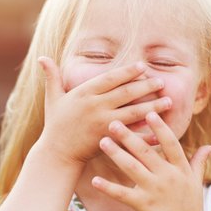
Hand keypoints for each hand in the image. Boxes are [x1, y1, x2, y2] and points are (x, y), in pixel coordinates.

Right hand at [36, 57, 171, 164]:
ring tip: (169, 102)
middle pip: (126, 93)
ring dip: (153, 107)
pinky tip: (161, 130)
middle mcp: (95, 105)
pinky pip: (132, 134)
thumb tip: (42, 57)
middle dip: (146, 86)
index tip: (143, 67)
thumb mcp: (52, 98)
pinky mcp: (108, 139)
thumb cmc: (56, 125)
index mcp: (84, 93)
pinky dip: (147, 133)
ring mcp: (102, 123)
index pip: (110, 78)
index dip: (128, 72)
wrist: (57, 153)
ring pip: (133, 112)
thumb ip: (52, 77)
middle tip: (162, 82)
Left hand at [91, 111, 210, 210]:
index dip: (160, 128)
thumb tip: (210, 147)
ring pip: (132, 168)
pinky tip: (95, 179)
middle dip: (129, 136)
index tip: (149, 112)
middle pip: (146, 152)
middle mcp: (167, 177)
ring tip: (103, 141)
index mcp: (180, 169)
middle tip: (113, 122)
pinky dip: (108, 187)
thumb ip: (199, 162)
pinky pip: (123, 194)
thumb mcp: (196, 182)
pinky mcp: (143, 206)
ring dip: (116, 154)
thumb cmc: (191, 206)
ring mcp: (155, 191)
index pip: (170, 143)